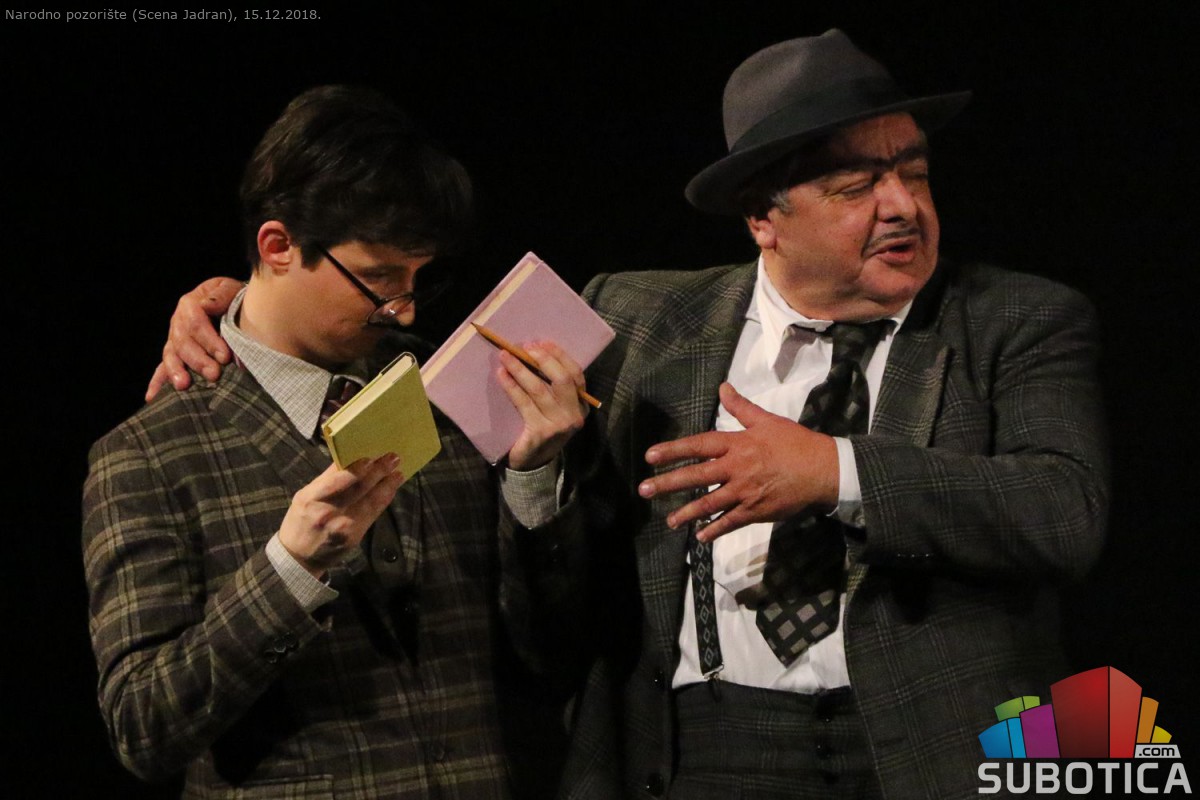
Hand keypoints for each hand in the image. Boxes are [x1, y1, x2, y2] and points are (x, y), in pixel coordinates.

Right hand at [145, 277, 242, 401]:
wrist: (233, 305)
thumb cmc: (234, 298)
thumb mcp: (230, 289)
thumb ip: (221, 296)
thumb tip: (207, 306)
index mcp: (191, 304)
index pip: (195, 322)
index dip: (208, 340)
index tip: (225, 356)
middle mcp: (178, 322)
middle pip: (182, 342)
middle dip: (198, 360)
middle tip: (214, 374)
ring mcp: (175, 339)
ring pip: (171, 355)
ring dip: (176, 371)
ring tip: (184, 385)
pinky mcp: (176, 355)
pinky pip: (163, 368)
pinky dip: (157, 382)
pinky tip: (153, 397)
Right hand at [278, 454, 405, 575]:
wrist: (299, 558)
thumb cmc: (300, 521)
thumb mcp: (304, 497)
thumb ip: (326, 480)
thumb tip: (347, 459)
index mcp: (311, 498)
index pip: (337, 480)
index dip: (357, 469)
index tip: (371, 457)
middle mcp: (328, 512)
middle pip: (358, 488)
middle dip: (378, 471)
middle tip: (393, 458)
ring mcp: (343, 526)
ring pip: (370, 501)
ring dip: (387, 485)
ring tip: (398, 473)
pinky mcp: (354, 536)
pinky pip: (373, 514)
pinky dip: (384, 500)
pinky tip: (391, 490)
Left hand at [496, 341, 587, 469]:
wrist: (532, 464)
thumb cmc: (541, 429)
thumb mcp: (554, 409)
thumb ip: (552, 388)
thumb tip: (533, 353)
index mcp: (581, 406)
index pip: (576, 375)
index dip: (559, 356)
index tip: (542, 342)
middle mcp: (574, 416)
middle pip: (562, 379)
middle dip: (543, 359)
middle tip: (524, 347)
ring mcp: (558, 425)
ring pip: (539, 389)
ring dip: (520, 369)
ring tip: (505, 356)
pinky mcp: (540, 432)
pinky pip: (523, 403)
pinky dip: (511, 386)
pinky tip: (502, 375)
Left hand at [638, 383, 839, 541]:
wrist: (824, 470)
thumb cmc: (795, 443)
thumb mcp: (767, 421)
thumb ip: (741, 407)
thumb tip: (723, 386)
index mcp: (737, 445)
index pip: (699, 446)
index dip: (673, 450)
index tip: (650, 456)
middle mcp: (736, 468)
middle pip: (696, 476)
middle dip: (668, 483)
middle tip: (644, 490)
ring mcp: (745, 492)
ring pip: (709, 503)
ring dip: (687, 512)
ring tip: (669, 521)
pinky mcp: (756, 511)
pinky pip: (730, 522)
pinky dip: (714, 530)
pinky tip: (700, 536)